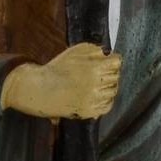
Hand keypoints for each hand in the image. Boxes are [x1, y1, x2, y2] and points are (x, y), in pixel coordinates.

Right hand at [1, 43, 121, 120]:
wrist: (42, 90)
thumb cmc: (58, 68)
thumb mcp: (76, 50)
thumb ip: (95, 50)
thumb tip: (108, 54)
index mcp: (95, 68)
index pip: (117, 62)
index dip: (112, 60)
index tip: (108, 61)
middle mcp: (97, 85)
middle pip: (116, 77)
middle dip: (109, 73)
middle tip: (100, 72)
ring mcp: (94, 100)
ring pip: (113, 91)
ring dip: (108, 86)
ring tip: (97, 83)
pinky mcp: (90, 111)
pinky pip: (108, 106)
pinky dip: (106, 100)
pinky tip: (98, 94)